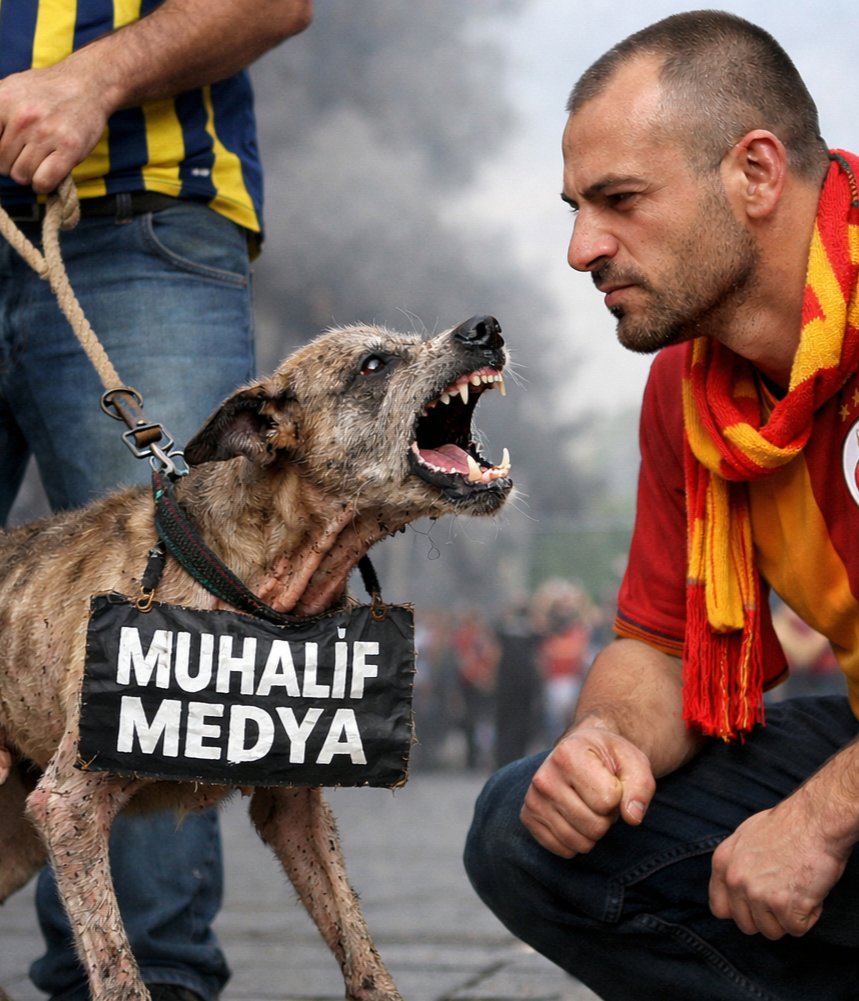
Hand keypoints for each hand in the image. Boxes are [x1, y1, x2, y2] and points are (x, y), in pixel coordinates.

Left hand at [0, 62, 111, 192]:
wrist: (85, 84)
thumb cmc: (45, 91)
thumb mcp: (9, 89)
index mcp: (2, 101)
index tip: (5, 152)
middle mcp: (23, 118)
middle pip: (1, 164)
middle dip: (11, 164)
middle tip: (25, 155)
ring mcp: (46, 134)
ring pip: (21, 175)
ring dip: (29, 174)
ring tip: (39, 161)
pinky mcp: (69, 149)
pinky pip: (43, 181)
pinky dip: (43, 184)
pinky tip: (48, 173)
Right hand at [520, 725, 655, 856]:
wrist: (580, 753)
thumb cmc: (608, 759)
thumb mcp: (633, 761)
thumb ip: (640, 786)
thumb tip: (633, 817)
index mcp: (567, 754)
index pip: (608, 800)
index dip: (619, 796)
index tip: (611, 781)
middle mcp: (544, 776)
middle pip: (595, 826)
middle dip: (607, 817)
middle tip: (601, 797)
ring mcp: (533, 799)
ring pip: (580, 842)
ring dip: (593, 831)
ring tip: (588, 805)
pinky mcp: (528, 818)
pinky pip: (564, 850)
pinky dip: (577, 841)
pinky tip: (575, 817)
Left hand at [709, 802, 848, 939]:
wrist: (815, 820)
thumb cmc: (788, 825)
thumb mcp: (746, 836)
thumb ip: (736, 862)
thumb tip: (737, 884)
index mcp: (723, 863)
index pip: (719, 908)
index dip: (740, 911)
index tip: (756, 907)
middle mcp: (735, 880)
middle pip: (746, 925)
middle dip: (767, 917)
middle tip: (784, 896)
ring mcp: (758, 894)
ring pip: (771, 931)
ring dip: (788, 917)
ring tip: (798, 890)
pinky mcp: (783, 905)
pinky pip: (797, 929)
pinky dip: (808, 915)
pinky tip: (811, 892)